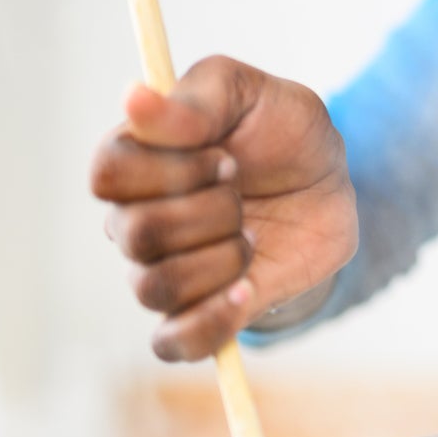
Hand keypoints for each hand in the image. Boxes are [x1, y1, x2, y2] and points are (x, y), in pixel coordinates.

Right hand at [90, 56, 356, 361]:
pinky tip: (248, 290)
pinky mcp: (197, 313)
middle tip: (243, 192)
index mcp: (137, 160)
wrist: (330, 189)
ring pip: (155, 287)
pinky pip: (173, 343)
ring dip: (221, 259)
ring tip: (253, 236)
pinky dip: (211, 321)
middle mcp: (136, 219)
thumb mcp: (256, 93)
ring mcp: (164, 270)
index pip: (107, 174)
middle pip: (136, 234)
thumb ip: (200, 96)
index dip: (170, 169)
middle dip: (210, 211)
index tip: (225, 156)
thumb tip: (135, 98)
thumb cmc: (284, 133)